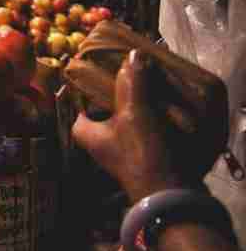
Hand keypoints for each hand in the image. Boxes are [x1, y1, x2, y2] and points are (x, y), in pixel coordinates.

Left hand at [72, 51, 185, 199]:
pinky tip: (167, 103)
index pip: (80, 97)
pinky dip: (154, 115)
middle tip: (137, 70)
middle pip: (107, 104)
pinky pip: (146, 126)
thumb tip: (132, 56)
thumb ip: (132, 83)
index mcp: (84, 130)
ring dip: (141, 100)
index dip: (92, 79)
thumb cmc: (142, 152)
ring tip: (154, 81)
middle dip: (122, 88)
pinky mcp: (143, 153)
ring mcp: (120, 147)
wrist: (171, 194)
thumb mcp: (135, 112)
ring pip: (128, 114)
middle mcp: (97, 139)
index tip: (108, 64)